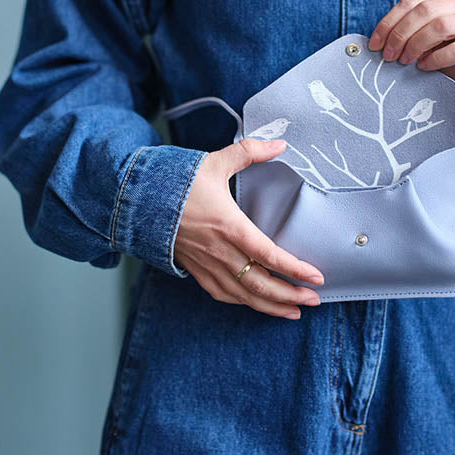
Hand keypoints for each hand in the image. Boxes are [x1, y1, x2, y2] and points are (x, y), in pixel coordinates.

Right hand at [174, 137, 325, 319]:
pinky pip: (223, 294)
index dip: (294, 269)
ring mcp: (206, 264)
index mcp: (228, 225)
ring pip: (243, 295)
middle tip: (314, 299)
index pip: (268, 254)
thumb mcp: (215, 162)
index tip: (316, 277)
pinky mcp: (195, 270)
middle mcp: (218, 250)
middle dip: (290, 295)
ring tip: (295, 310)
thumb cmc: (176, 182)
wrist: (138, 201)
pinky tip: (258, 303)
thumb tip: (280, 143)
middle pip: (259, 284)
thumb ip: (250, 151)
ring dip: (271, 306)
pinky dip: (244, 302)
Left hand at [368, 0, 454, 96]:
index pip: (412, 1)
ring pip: (441, 25)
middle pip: (425, 10)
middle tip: (389, 55)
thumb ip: (412, 34)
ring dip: (417, 44)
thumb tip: (381, 42)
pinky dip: (436, 58)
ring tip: (406, 61)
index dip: (389, 22)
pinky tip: (425, 66)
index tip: (375, 44)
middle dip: (400, 34)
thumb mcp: (431, 41)